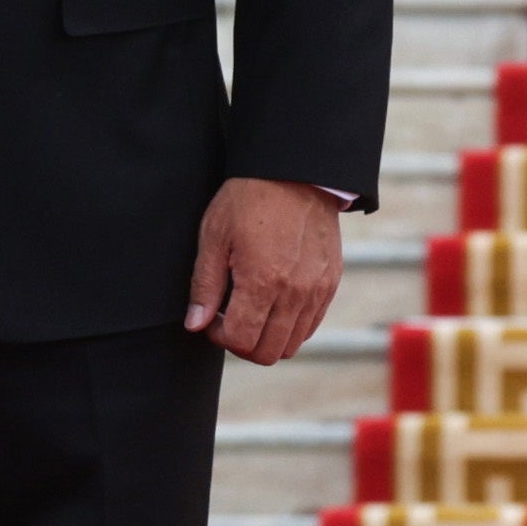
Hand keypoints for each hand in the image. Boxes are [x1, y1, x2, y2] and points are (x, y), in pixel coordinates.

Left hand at [185, 177, 347, 366]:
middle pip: (268, 352)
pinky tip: (273, 304)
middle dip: (242, 344)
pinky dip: (290, 326)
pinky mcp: (331, 283)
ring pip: (292, 344)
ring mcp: (317, 290)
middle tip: (229, 320)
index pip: (241, 341)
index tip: (212, 319)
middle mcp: (295, 293)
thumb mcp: (214, 237)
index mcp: (262, 282)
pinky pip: (311, 325)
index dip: (219, 337)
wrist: (295, 173)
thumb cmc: (248, 200)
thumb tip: (195, 324)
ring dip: (267, 337)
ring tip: (251, 311)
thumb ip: (205, 286)